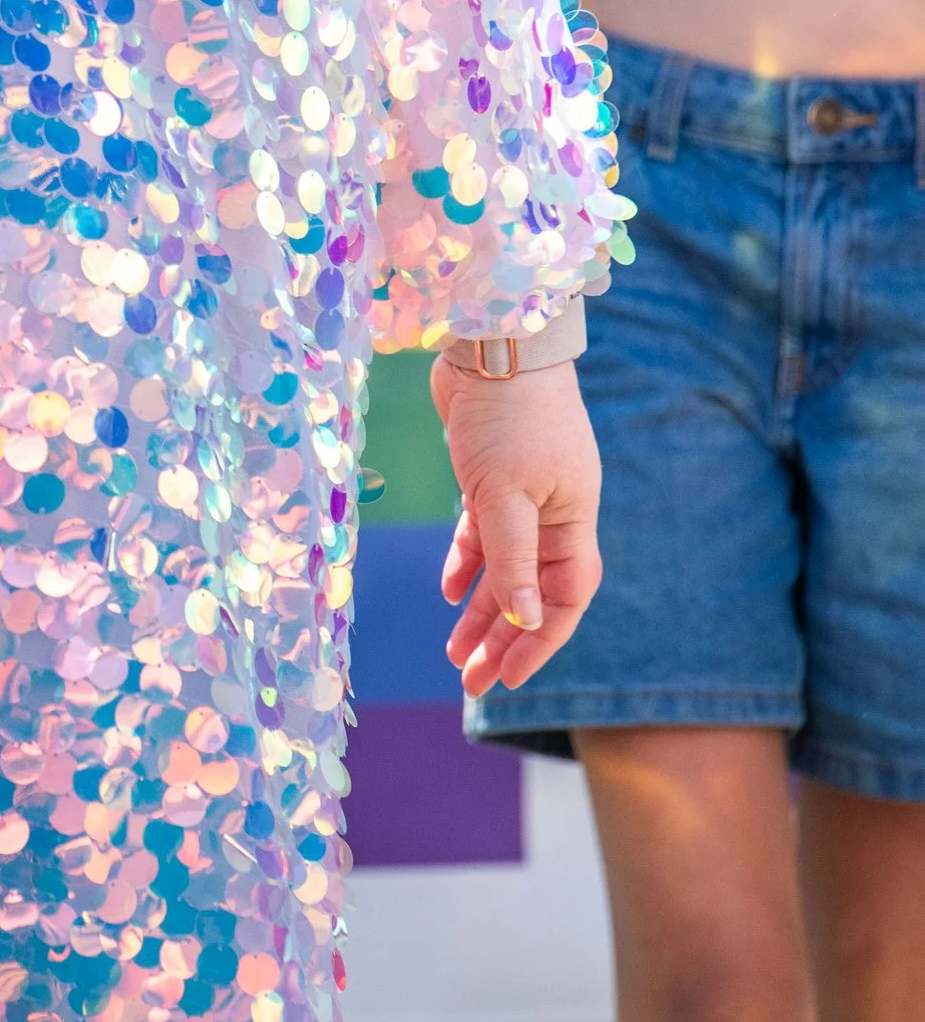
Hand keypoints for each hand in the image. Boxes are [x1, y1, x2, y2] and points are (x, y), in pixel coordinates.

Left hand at [430, 341, 600, 697]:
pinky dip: (468, 561)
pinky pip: (483, 532)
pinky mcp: (489, 474)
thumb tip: (526, 623)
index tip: (509, 679)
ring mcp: (523, 492)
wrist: (492, 341)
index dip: (540, 642)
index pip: (565, 598)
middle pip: (532, 590)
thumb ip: (514, 560)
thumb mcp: (507, 494)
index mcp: (572, 519)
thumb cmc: (508, 417)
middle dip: (504, 638)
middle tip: (471, 681)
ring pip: (504, 566)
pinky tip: (448, 590)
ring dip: (481, 609)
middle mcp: (553, 511)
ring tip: (456, 652)